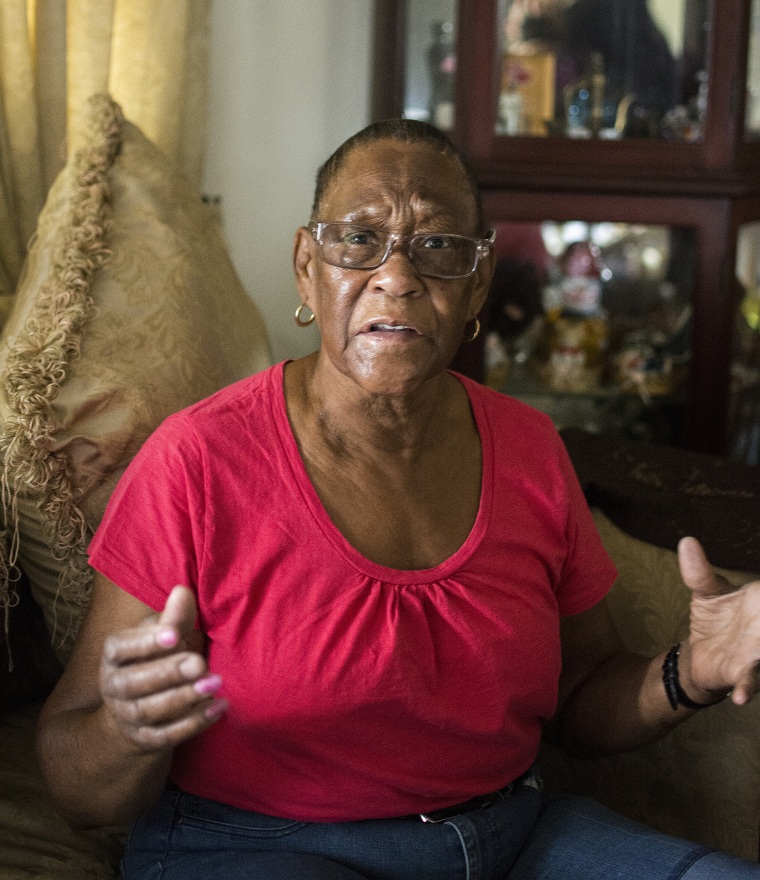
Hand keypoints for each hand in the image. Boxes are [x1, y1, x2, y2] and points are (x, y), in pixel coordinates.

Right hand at [99, 585, 227, 752]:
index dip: (146, 643)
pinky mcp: (144, 739)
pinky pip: (166, 736)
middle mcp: (114, 685)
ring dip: (183, 698)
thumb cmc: (156, 659)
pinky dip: (192, 723)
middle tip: (199, 663)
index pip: (122, 648)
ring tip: (213, 684)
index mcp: (114, 654)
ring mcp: (126, 715)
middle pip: (134, 682)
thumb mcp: (163, 636)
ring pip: (149, 710)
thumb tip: (182, 592)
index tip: (173, 635)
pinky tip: (217, 707)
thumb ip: (174, 618)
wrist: (137, 708)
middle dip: (168, 672)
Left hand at [678, 537, 759, 705]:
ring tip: (759, 653)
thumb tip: (686, 541)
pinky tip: (741, 697)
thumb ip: (699, 571)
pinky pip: (750, 680)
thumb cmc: (714, 619)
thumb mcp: (707, 593)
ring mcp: (758, 651)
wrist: (701, 654)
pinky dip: (748, 688)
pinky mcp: (743, 672)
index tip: (759, 594)